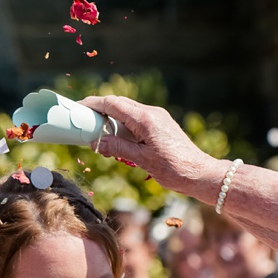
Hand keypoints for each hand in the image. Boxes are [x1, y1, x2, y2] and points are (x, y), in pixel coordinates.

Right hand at [80, 95, 220, 193]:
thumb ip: (118, 148)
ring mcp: (157, 117)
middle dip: (99, 111)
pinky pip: (136, 119)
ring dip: (111, 120)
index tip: (77, 108)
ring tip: (97, 135)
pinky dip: (122, 125)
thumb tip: (96, 142)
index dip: (93, 104)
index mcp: (145, 119)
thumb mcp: (141, 161)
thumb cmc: (174, 169)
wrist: (200, 174)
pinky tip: (117, 140)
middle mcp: (152, 113)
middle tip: (83, 122)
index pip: (113, 104)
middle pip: (118, 104)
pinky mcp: (160, 125)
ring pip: (127, 111)